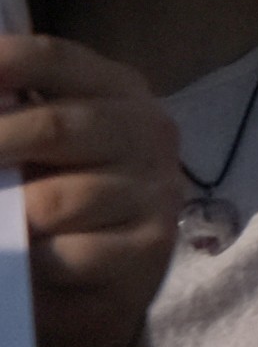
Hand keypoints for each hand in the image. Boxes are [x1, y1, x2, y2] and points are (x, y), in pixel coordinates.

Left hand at [0, 34, 178, 346]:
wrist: (100, 286)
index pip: (55, 60)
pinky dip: (32, 264)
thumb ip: (17, 120)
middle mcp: (146, 130)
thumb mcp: (39, 150)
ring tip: (4, 223)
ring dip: (9, 218)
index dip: (5, 62)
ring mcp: (155, 189)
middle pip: (53, 126)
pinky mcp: (149, 248)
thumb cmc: (58, 202)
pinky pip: (66, 255)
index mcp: (117, 91)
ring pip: (53, 200)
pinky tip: (27, 264)